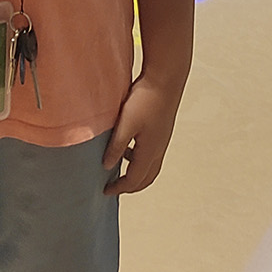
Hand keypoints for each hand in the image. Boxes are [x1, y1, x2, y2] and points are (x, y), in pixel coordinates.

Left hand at [102, 73, 184, 195]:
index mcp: (149, 152)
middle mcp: (158, 150)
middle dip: (131, 187)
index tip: (105, 191)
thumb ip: (116, 146)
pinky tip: (128, 148)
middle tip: (114, 187)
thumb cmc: (145, 100)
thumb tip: (106, 166)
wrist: (165, 80)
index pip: (134, 180)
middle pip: (146, 179)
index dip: (119, 188)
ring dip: (136, 174)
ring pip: (150, 167)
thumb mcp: (126, 123)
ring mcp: (162, 141)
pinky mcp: (162, 131)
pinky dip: (139, 160)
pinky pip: (151, 155)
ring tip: (119, 169)